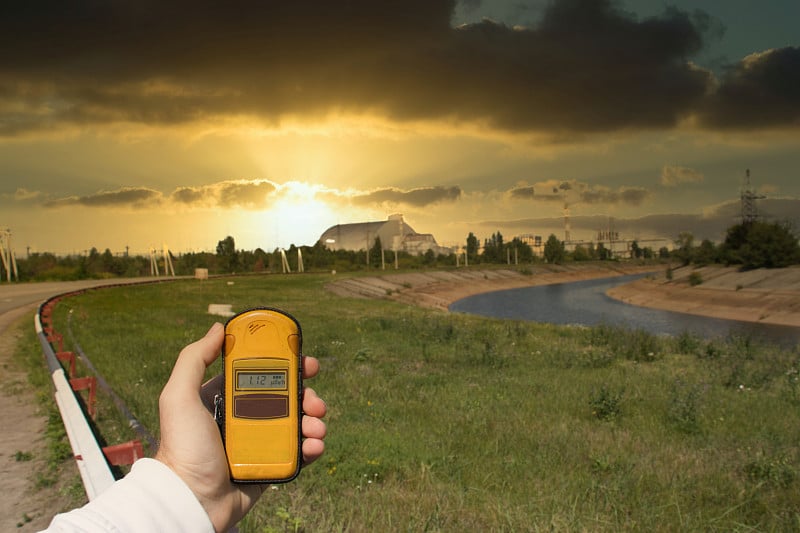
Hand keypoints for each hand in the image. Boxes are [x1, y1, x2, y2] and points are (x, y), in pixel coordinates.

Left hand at [155, 322, 326, 531]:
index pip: (263, 374)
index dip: (288, 365)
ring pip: (298, 423)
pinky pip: (299, 452)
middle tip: (315, 400)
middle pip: (288, 397)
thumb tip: (219, 328)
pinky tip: (314, 447)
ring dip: (314, 421)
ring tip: (315, 427)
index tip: (306, 361)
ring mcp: (261, 442)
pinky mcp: (272, 465)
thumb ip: (194, 359)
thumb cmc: (182, 449)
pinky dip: (312, 447)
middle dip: (308, 395)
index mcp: (227, 398)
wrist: (191, 500)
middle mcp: (246, 417)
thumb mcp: (179, 397)